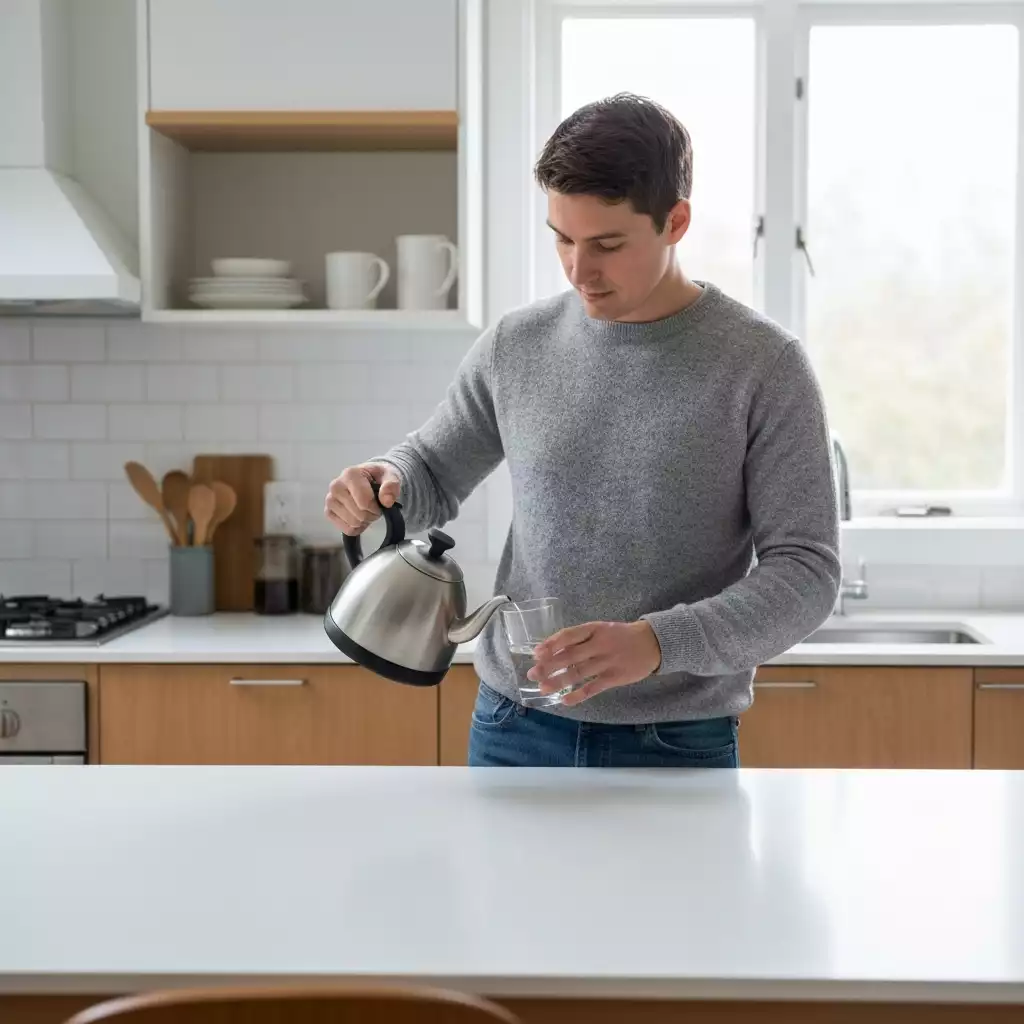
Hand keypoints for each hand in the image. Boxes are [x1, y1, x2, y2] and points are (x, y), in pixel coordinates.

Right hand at [324, 462, 400, 536]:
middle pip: (359, 514)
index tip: (381, 503)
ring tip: (366, 510)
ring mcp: (330, 500)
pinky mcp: (328, 512)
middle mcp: (336, 486)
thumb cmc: (378, 477)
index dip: (376, 508)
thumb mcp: (390, 475)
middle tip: (375, 507)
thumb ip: (391, 485)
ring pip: (352, 523)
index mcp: (350, 474)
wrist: (368, 478)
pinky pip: (347, 529)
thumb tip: (387, 501)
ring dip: (364, 521)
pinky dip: (357, 527)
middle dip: (371, 514)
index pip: (364, 502)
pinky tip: (359, 516)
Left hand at [527, 620, 662, 705]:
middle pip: (570, 656)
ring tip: (543, 688)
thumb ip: (580, 639)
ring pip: (579, 673)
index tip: (536, 654)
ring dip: (559, 681)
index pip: (569, 636)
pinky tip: (565, 700)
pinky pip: (593, 688)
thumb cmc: (620, 636)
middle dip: (549, 666)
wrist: (652, 643)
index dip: (551, 645)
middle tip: (532, 674)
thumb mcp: (601, 629)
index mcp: (594, 629)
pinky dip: (578, 695)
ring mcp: (607, 662)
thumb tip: (552, 651)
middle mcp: (599, 644)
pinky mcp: (615, 677)